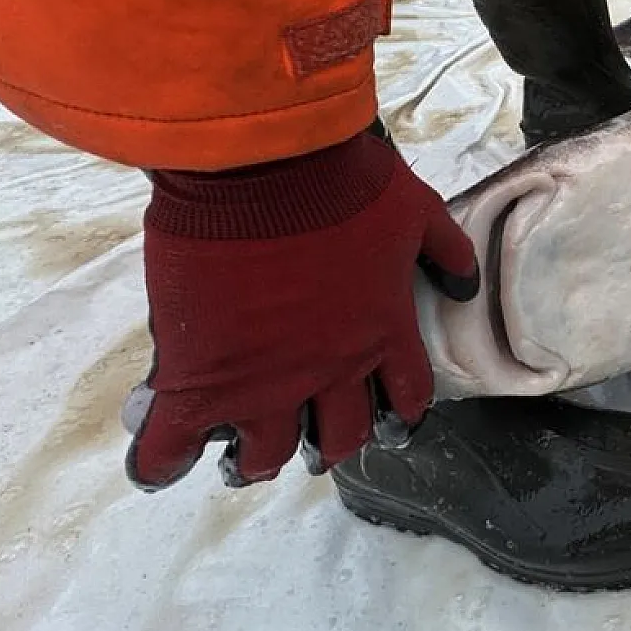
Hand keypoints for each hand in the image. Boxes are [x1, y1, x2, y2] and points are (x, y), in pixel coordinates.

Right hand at [125, 129, 478, 490]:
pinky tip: (165, 464)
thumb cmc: (342, 182)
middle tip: (311, 436)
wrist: (264, 166)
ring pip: (267, 454)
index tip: (387, 419)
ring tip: (243, 453)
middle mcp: (331, 370)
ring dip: (258, 458)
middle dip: (330, 444)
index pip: (406, 398)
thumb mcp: (417, 211)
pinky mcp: (199, 378)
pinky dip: (166, 462)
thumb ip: (448, 250)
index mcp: (384, 331)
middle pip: (342, 437)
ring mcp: (265, 381)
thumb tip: (465, 283)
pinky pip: (175, 444)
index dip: (398, 414)